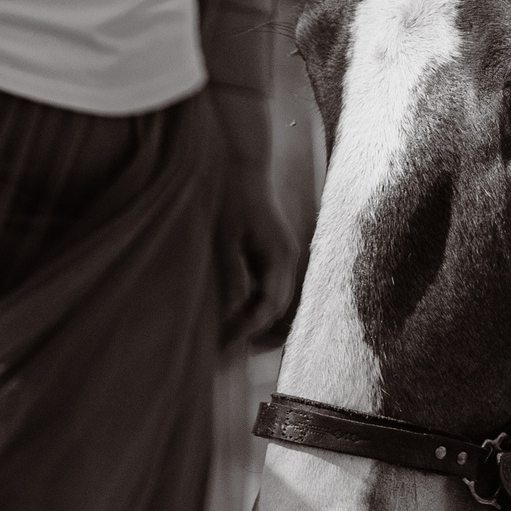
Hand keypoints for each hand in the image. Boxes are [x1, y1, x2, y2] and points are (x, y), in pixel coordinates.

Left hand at [216, 163, 298, 350]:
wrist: (244, 164)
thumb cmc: (232, 198)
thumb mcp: (225, 237)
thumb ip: (231, 274)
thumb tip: (230, 312)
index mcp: (279, 256)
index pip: (267, 306)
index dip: (246, 329)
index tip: (223, 344)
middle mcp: (287, 257)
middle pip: (276, 307)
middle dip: (252, 329)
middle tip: (224, 346)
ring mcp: (283, 253)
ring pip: (274, 297)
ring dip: (254, 316)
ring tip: (227, 332)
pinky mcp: (274, 249)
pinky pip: (269, 284)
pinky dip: (254, 300)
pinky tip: (233, 307)